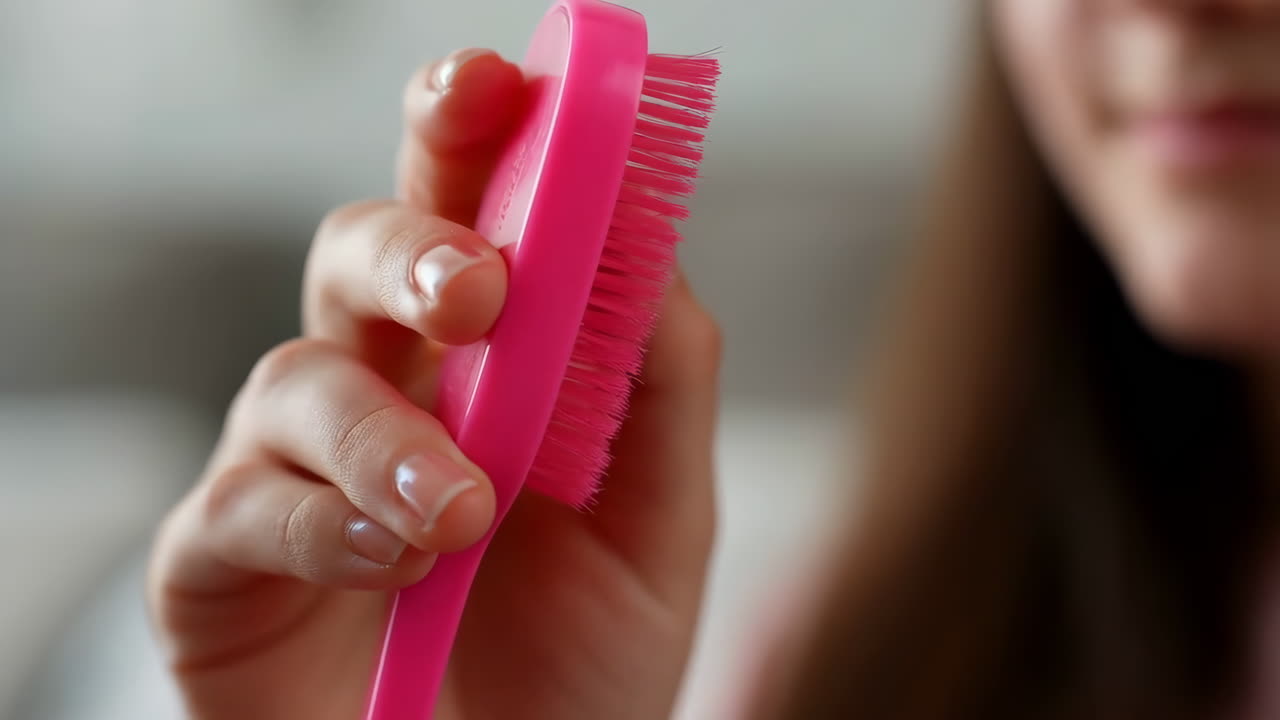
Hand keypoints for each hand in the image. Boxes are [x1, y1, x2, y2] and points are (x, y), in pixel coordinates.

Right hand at [148, 48, 721, 719]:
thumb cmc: (576, 666)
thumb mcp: (657, 524)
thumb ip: (656, 388)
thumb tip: (653, 251)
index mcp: (483, 361)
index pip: (467, 212)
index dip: (470, 134)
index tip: (504, 85)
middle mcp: (381, 390)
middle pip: (358, 252)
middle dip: (412, 243)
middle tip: (479, 285)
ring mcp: (292, 471)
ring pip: (298, 377)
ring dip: (384, 430)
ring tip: (464, 509)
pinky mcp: (220, 564)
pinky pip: (239, 507)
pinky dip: (320, 521)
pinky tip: (396, 559)